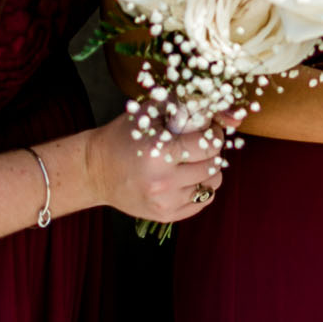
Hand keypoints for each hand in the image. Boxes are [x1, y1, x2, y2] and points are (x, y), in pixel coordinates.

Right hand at [84, 111, 239, 223]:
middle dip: (212, 151)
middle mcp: (164, 182)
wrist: (95, 171)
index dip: (214, 133)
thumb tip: (228, 110)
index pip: (210, 145)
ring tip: (193, 162)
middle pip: (214, 165)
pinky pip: (202, 202)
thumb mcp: (149, 112)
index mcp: (159, 154)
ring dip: (208, 170)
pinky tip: (186, 178)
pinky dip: (200, 188)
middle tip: (200, 145)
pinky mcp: (165, 216)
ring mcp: (165, 203)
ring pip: (212, 185)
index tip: (208, 129)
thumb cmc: (123, 137)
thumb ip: (184, 105)